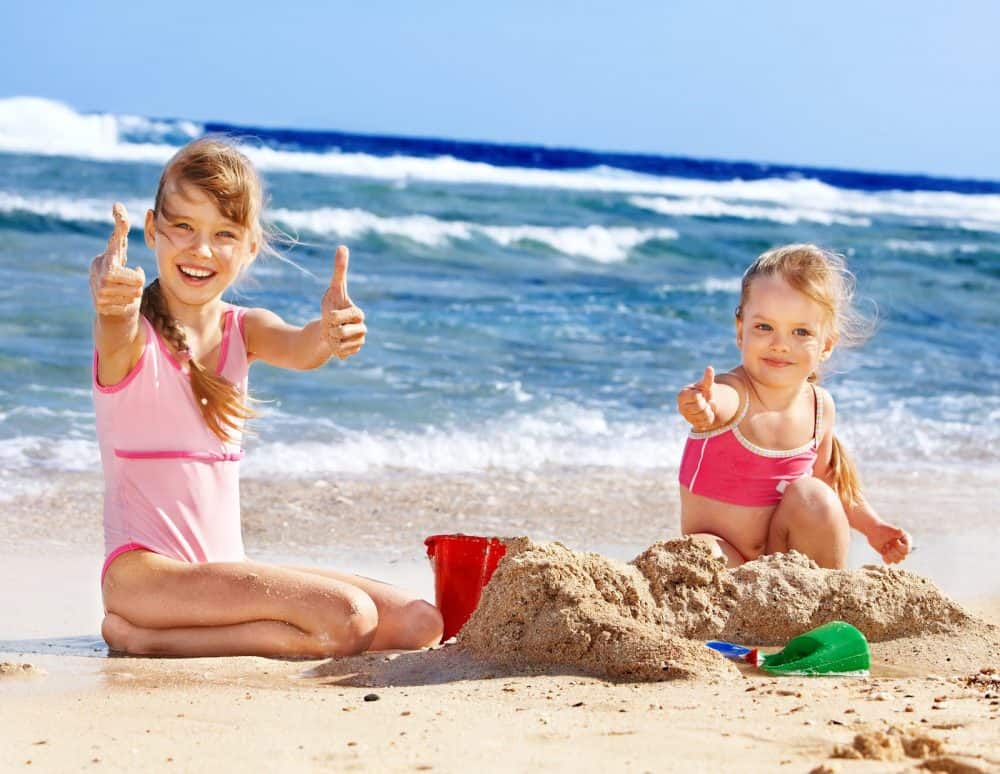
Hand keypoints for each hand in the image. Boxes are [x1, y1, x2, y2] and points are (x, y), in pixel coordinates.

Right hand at [89, 203, 144, 317]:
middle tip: (129, 281)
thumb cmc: (116, 273)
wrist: (107, 304)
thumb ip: (120, 232)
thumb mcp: (119, 253)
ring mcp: (98, 289)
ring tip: (123, 290)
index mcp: (107, 256)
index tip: (120, 209)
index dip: (121, 225)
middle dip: (138, 281)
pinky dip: (127, 304)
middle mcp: (99, 271)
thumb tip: (117, 204)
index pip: (117, 240)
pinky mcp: (100, 305)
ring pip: (135, 292)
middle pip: (137, 278)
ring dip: (133, 293)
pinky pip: (128, 305)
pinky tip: (118, 301)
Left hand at [321, 245, 365, 359]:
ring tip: (332, 334)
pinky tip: (334, 343)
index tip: (329, 314)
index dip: (331, 316)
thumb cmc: (331, 306)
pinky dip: (332, 348)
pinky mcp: (354, 353)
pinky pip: (339, 353)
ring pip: (338, 344)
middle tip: (330, 325)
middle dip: (329, 328)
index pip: (340, 316)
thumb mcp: (333, 288)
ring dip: (330, 339)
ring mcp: (359, 342)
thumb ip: (339, 270)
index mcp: (359, 313)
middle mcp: (363, 328)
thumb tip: (342, 246)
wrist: (327, 328)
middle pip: (340, 332)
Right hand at [677, 366, 717, 430]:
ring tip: (707, 407)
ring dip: (709, 411)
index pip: (695, 397)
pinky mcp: (692, 424)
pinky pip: (704, 424)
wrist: (707, 402)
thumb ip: (707, 378)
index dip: (701, 396)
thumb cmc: (704, 391)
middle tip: (705, 401)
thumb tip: (710, 368)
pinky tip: (707, 414)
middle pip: (699, 407)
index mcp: (682, 396)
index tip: (701, 394)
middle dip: (706, 403)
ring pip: (702, 417)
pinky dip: (709, 418)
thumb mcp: (706, 385)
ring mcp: (686, 417)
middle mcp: (681, 407)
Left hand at [866, 522, 910, 564]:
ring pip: (897, 561)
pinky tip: (883, 551)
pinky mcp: (889, 555)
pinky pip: (889, 562)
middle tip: (888, 544)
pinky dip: (885, 558)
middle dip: (893, 551)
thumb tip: (902, 531)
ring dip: (890, 555)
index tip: (894, 540)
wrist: (874, 530)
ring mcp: (896, 552)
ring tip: (886, 547)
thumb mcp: (891, 530)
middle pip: (903, 557)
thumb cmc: (883, 529)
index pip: (907, 550)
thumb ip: (898, 532)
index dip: (899, 547)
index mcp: (907, 541)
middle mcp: (903, 547)